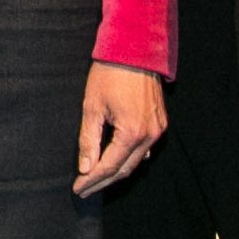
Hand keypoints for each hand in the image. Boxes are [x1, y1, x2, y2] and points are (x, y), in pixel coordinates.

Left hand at [74, 64, 164, 195]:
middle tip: (84, 189)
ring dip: (116, 171)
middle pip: (124, 169)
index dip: (92, 180)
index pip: (109, 167)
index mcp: (131, 133)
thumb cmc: (109, 74)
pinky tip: (116, 160)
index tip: (77, 189)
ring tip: (96, 178)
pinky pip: (145, 148)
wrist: (134, 49)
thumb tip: (85, 168)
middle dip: (103, 180)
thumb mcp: (92, 106)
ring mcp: (158, 129)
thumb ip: (89, 140)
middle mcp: (150, 135)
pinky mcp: (161, 122)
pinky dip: (129, 157)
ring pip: (136, 161)